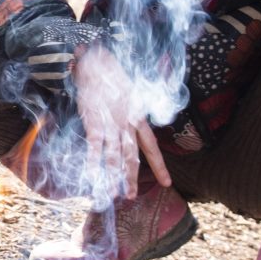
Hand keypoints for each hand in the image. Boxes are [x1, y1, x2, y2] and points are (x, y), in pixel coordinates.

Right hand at [70, 45, 171, 199]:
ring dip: (114, 176)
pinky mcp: (94, 122)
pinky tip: (93, 176)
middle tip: (132, 196)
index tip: (167, 183)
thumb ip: (137, 111)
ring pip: (114, 155)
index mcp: (139, 118)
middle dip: (132, 177)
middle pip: (131, 156)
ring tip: (114, 194)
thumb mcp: (134, 94)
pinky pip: (95, 146)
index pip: (152, 147)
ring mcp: (111, 124)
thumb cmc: (113, 78)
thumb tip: (140, 121)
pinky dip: (93, 162)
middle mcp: (127, 124)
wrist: (98, 63)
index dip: (160, 165)